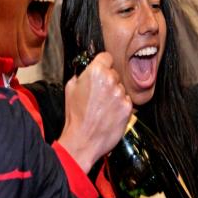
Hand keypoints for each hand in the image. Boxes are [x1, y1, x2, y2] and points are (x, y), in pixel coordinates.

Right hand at [60, 52, 131, 170]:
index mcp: (95, 73)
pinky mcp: (128, 107)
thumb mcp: (69, 90)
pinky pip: (126, 101)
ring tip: (102, 107)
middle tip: (97, 94)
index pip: (106, 57)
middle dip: (107, 81)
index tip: (100, 69)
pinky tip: (109, 114)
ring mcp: (120, 94)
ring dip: (114, 94)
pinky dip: (119, 106)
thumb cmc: (75, 117)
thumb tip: (86, 73)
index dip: (102, 64)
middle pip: (114, 73)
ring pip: (120, 88)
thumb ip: (80, 77)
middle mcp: (110, 81)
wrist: (83, 140)